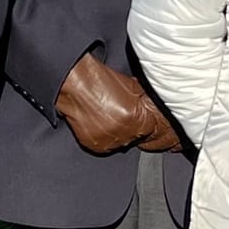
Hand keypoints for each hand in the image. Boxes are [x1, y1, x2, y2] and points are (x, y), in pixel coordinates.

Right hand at [56, 53, 173, 153]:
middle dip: (133, 127)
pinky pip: (105, 146)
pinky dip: (105, 137)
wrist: (76, 84)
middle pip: (137, 137)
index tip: (140, 116)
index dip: (146, 121)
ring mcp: (107, 141)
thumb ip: (145, 101)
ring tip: (110, 118)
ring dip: (119, 133)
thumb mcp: (134, 87)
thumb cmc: (101, 82)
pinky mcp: (92, 145)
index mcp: (137, 119)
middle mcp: (123, 133)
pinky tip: (101, 123)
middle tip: (122, 115)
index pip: (151, 129)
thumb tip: (152, 107)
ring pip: (121, 143)